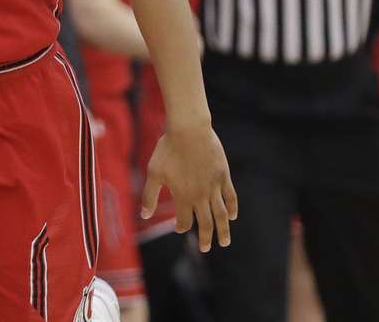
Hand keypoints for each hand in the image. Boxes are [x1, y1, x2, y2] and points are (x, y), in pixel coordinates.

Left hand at [141, 121, 236, 252]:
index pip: (185, 221)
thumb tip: (144, 216)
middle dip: (206, 238)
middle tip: (205, 248)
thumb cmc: (168, 149)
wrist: (189, 129)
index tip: (179, 228)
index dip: (181, 227)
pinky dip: (232, 207)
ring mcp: (214, 186)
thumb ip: (149, 196)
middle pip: (205, 223)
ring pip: (221, 214)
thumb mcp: (154, 172)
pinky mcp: (223, 175)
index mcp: (183, 197)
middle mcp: (200, 196)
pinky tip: (233, 216)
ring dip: (223, 230)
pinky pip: (231, 196)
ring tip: (225, 242)